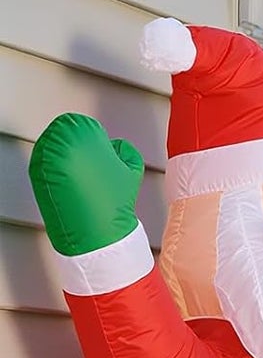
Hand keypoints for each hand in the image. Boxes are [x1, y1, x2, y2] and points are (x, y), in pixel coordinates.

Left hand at [29, 114, 145, 256]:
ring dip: (66, 161)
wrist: (98, 232)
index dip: (97, 142)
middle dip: (78, 149)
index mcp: (82, 131)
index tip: (101, 156)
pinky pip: (46, 165)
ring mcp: (44, 155)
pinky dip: (56, 173)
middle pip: (66, 135)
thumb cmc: (115, 203)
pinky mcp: (35, 171)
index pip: (85, 125)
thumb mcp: (132, 171)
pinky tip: (71, 188)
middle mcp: (58, 138)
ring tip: (83, 181)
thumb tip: (115, 148)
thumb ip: (125, 150)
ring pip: (55, 149)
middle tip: (92, 169)